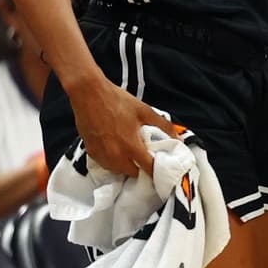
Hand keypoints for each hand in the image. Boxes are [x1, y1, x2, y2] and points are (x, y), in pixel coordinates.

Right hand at [66, 75, 181, 176]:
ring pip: (117, 171)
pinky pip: (105, 164)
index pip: (148, 168)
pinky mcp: (91, 152)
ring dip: (126, 167)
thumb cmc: (117, 101)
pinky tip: (117, 150)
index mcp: (131, 145)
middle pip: (132, 173)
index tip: (161, 168)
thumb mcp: (144, 111)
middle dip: (141, 169)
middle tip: (145, 158)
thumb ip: (163, 126)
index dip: (157, 170)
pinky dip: (112, 162)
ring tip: (131, 154)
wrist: (89, 94)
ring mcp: (101, 155)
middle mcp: (115, 155)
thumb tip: (177, 138)